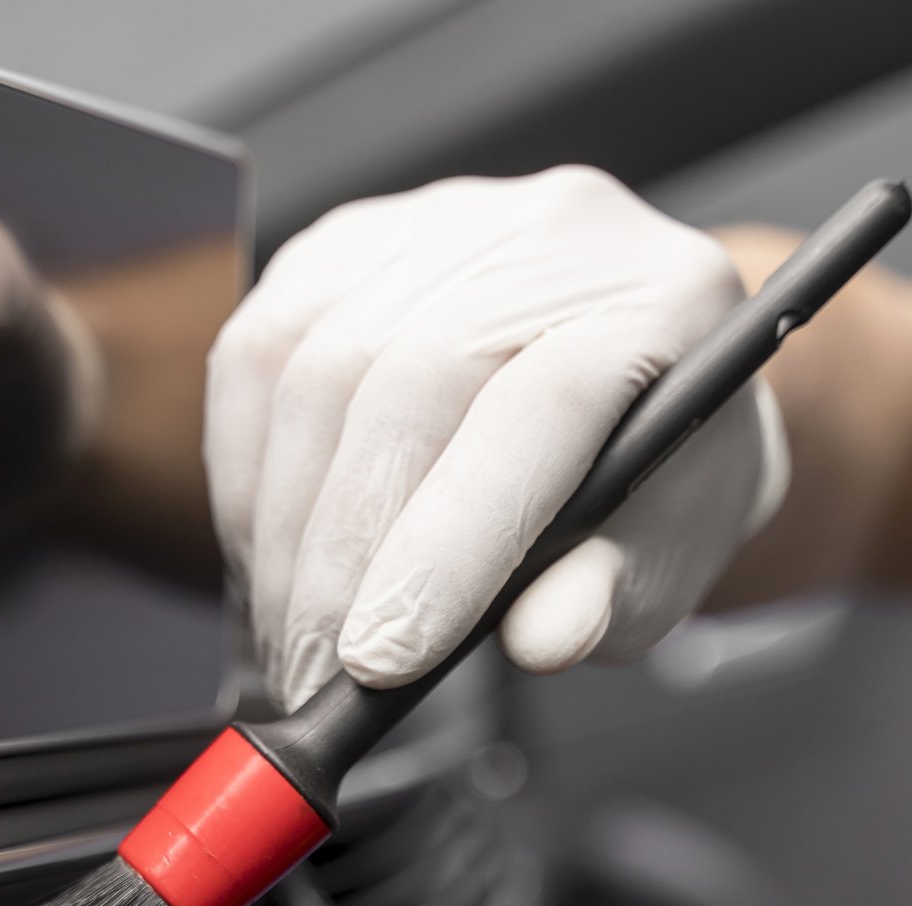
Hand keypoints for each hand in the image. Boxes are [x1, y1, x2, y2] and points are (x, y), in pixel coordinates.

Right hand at [205, 166, 788, 709]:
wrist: (635, 394)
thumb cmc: (658, 483)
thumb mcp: (666, 563)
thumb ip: (609, 599)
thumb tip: (542, 638)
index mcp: (665, 301)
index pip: (538, 407)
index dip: (447, 543)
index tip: (382, 659)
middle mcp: (553, 236)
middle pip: (403, 384)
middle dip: (339, 561)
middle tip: (316, 676)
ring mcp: (439, 224)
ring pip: (310, 371)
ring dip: (280, 531)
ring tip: (293, 634)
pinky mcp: (346, 244)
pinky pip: (255, 355)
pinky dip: (245, 476)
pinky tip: (269, 552)